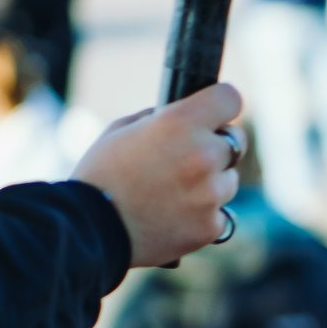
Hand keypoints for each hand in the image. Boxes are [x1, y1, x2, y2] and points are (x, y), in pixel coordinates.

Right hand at [70, 82, 244, 265]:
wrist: (90, 229)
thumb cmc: (101, 174)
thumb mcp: (123, 129)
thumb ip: (163, 118)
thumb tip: (190, 115)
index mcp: (180, 123)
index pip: (230, 99)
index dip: (221, 103)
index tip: (216, 111)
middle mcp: (203, 156)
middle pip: (236, 142)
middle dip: (217, 146)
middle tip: (190, 156)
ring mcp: (211, 194)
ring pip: (229, 180)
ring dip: (211, 182)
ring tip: (172, 191)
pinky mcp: (212, 226)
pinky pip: (219, 213)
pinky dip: (203, 214)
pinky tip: (173, 215)